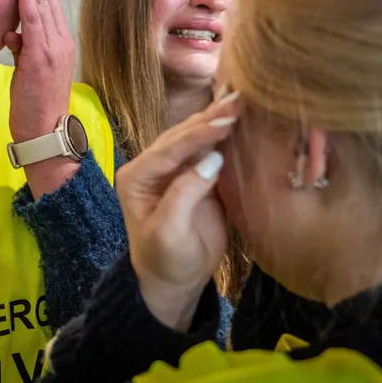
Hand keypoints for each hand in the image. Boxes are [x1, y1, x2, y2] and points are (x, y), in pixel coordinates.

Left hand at [6, 0, 74, 144]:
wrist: (47, 134)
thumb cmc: (35, 106)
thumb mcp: (27, 71)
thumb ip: (22, 48)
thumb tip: (11, 32)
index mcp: (56, 42)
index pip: (47, 0)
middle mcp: (60, 40)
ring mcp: (54, 48)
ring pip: (43, 3)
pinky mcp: (44, 58)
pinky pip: (37, 23)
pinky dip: (31, 0)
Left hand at [115, 91, 239, 329]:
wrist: (174, 281)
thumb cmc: (165, 259)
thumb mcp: (170, 231)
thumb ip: (185, 194)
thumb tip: (212, 160)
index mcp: (137, 177)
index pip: (169, 148)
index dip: (197, 134)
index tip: (224, 121)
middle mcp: (154, 168)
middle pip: (182, 136)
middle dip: (209, 119)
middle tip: (240, 100)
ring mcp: (176, 171)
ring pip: (196, 140)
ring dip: (218, 122)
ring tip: (243, 101)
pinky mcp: (197, 179)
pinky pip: (212, 152)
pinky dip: (227, 138)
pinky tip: (244, 122)